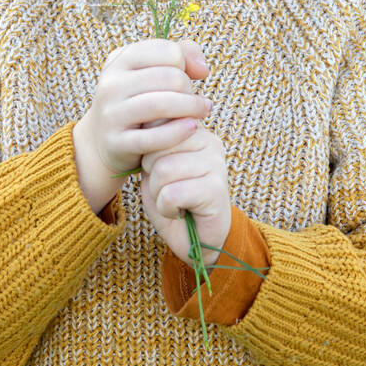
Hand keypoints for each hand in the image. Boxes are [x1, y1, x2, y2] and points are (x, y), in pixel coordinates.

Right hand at [72, 39, 210, 212]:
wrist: (104, 140)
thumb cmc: (139, 99)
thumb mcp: (152, 70)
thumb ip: (183, 54)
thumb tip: (202, 69)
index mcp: (120, 59)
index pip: (169, 52)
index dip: (186, 64)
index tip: (188, 78)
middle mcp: (111, 84)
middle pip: (170, 78)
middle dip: (189, 89)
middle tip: (195, 101)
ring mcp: (111, 113)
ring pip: (162, 105)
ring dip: (191, 108)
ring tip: (202, 111)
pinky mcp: (116, 142)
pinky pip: (154, 137)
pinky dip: (178, 132)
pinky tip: (192, 128)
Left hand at [140, 122, 231, 266]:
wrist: (197, 242)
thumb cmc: (173, 202)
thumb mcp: (155, 169)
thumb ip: (153, 144)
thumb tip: (149, 123)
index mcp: (194, 132)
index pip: (157, 125)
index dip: (148, 155)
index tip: (161, 172)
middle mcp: (210, 142)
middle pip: (156, 148)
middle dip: (151, 175)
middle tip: (168, 190)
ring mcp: (216, 164)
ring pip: (163, 170)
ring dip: (159, 194)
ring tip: (174, 201)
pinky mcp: (217, 189)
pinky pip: (172, 194)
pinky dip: (167, 208)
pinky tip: (181, 211)